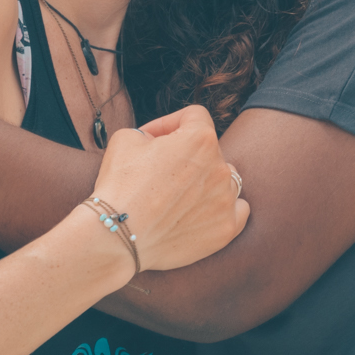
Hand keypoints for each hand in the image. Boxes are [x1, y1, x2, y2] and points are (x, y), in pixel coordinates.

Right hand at [90, 106, 249, 272]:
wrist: (116, 237)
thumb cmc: (119, 186)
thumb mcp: (126, 138)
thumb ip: (151, 132)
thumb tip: (160, 142)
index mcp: (201, 139)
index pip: (194, 117)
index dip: (170, 123)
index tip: (152, 139)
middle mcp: (220, 167)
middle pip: (209, 151)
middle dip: (185, 156)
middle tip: (159, 171)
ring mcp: (227, 200)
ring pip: (224, 180)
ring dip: (206, 182)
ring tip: (179, 195)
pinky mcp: (226, 228)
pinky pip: (238, 209)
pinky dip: (223, 208)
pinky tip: (203, 210)